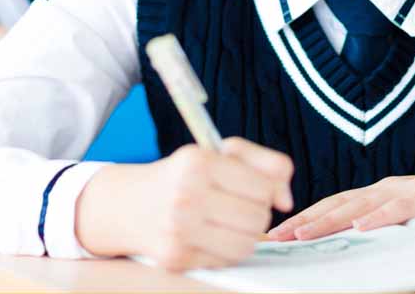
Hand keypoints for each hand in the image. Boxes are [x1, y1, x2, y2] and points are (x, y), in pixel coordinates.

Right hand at [76, 137, 293, 269]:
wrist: (127, 204)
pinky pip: (226, 261)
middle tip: (241, 205)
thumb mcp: (221, 153)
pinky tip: (213, 236)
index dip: (268, 189)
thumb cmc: (185, 175)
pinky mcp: (175, 258)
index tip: (256, 188)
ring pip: (246, 244)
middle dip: (258, 212)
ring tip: (232, 221)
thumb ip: (265, 165)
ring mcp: (178, 230)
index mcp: (199, 162)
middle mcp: (187, 195)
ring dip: (247, 235)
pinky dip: (228, 250)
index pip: (263, 187)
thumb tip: (287, 200)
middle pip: (258, 217)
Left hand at [268, 173, 414, 240]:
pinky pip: (402, 206)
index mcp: (379, 194)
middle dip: (305, 220)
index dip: (305, 218)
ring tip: (304, 234)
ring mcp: (409, 187)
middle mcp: (387, 186)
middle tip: (276, 237)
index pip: (335, 206)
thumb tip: (347, 250)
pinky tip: (362, 227)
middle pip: (339, 203)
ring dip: (330, 220)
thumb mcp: (409, 223)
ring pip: (362, 204)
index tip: (277, 235)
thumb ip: (381, 229)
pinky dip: (380, 216)